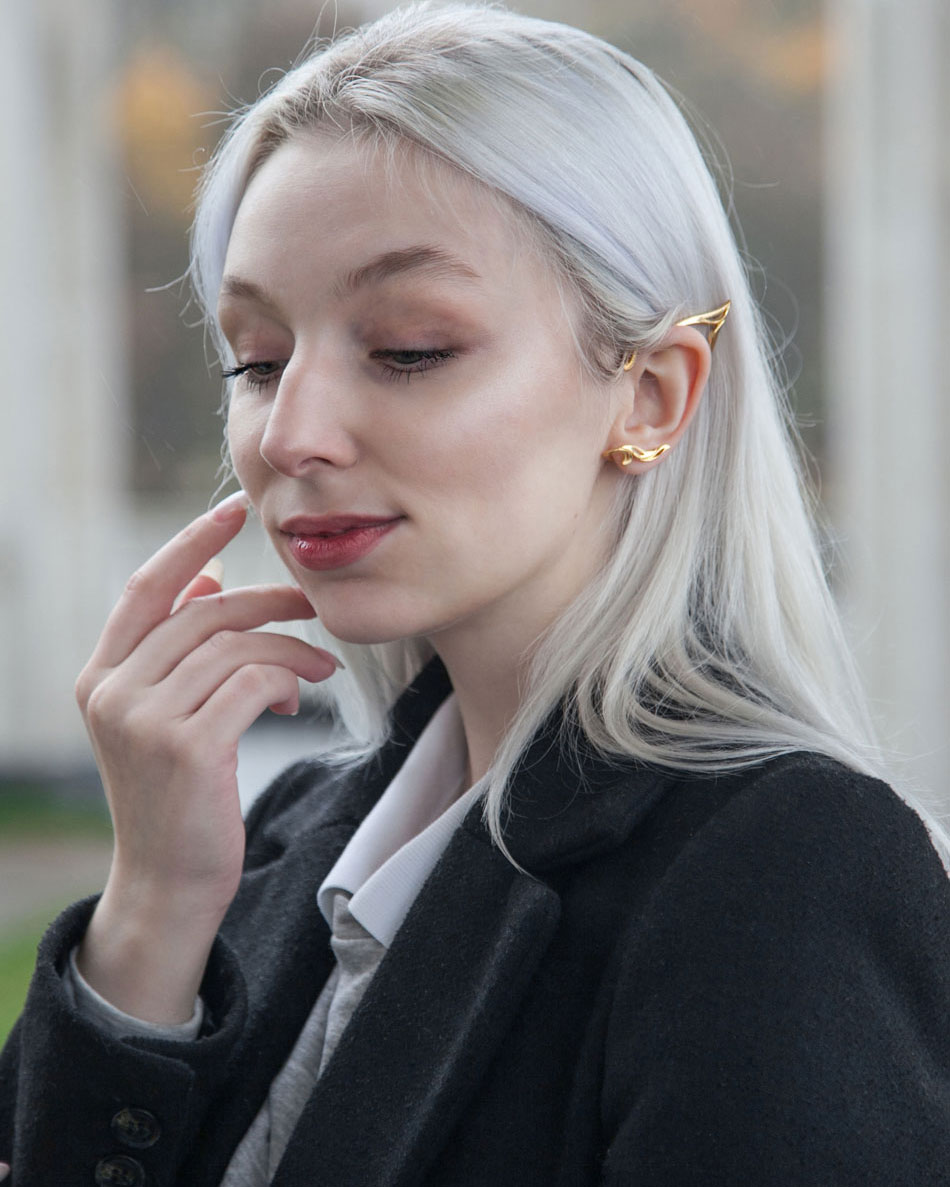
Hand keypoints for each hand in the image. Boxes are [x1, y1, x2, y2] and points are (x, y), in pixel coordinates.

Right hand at [74, 492, 337, 1021]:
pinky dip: (289, 680)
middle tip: (312, 606)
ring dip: (291, 649)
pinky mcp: (188, 746)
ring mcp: (145, 719)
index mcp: (100, 676)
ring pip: (237, 645)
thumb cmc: (179, 794)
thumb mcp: (163, 715)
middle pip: (205, 612)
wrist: (169, 881)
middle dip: (269, 601)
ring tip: (317, 671)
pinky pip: (255, 680)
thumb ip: (176, 651)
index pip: (146, 587)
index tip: (236, 507)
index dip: (192, 541)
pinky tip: (298, 701)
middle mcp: (112, 691)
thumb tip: (208, 578)